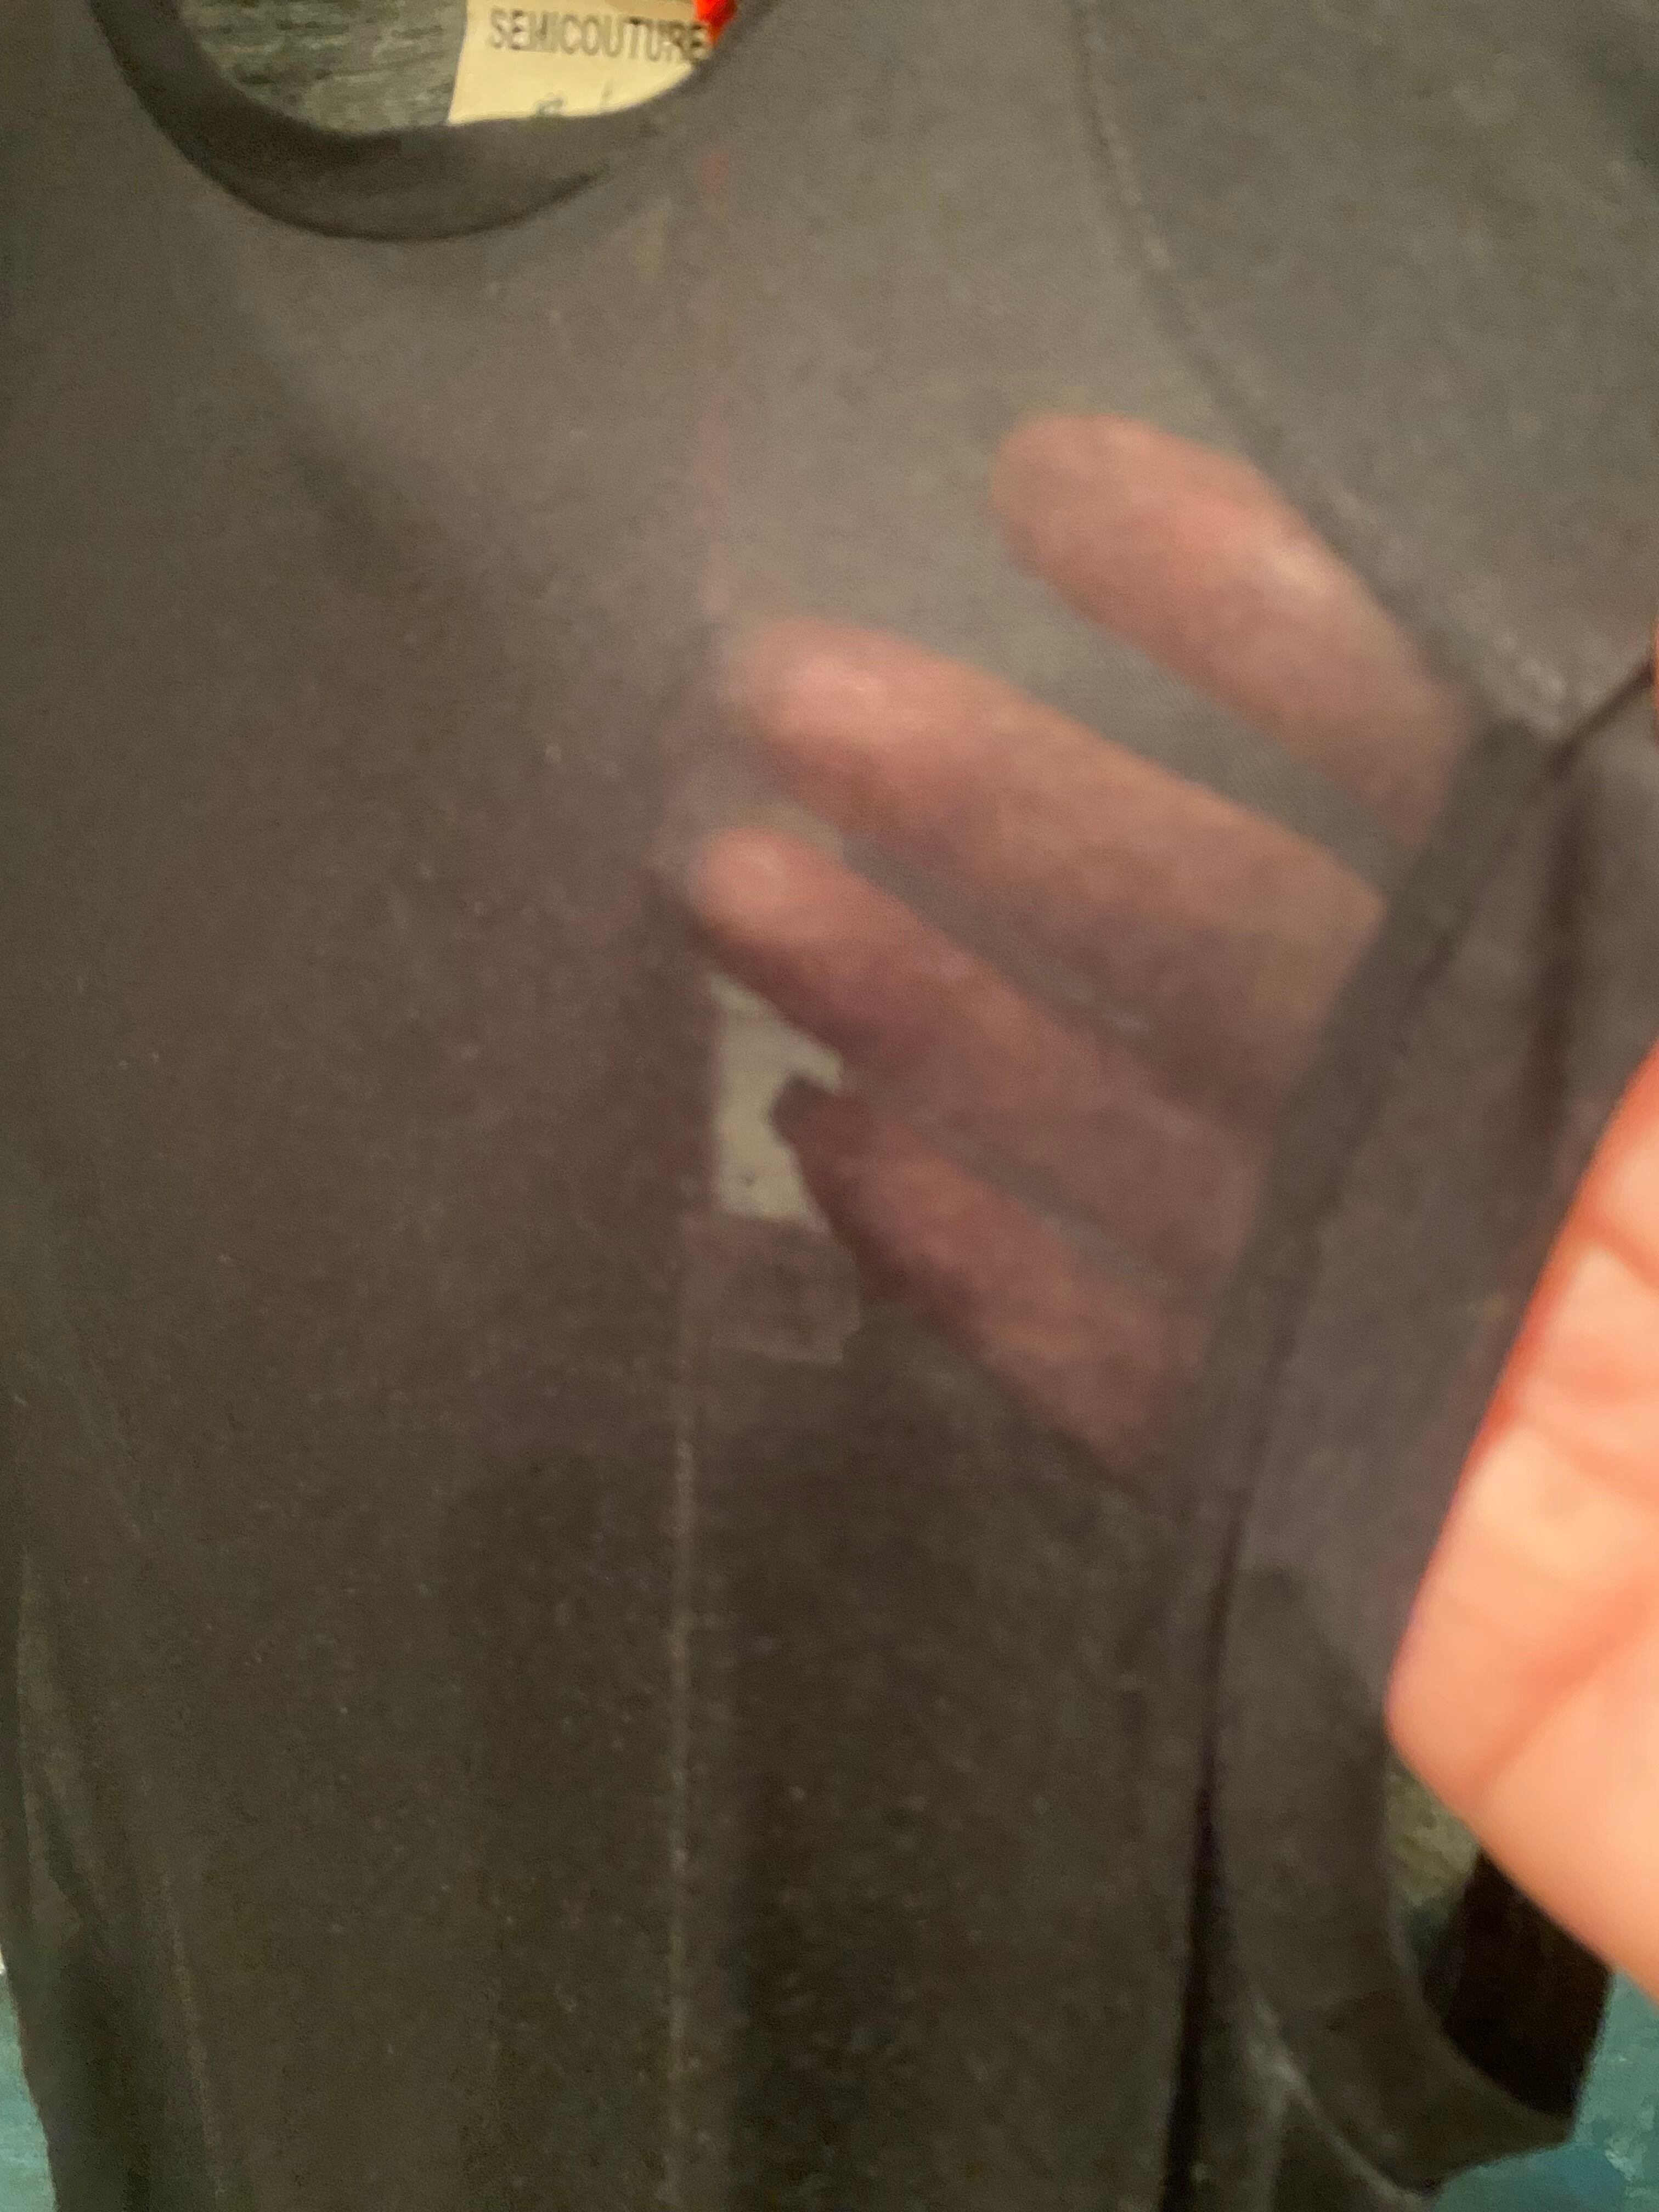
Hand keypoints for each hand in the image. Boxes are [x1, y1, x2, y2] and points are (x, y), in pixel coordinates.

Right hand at [688, 415, 1658, 2007]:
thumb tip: (1586, 599)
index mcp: (1656, 991)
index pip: (1440, 753)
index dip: (1248, 606)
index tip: (1045, 486)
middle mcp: (1536, 1142)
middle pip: (1235, 940)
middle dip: (1005, 800)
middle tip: (784, 687)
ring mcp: (1435, 1350)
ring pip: (1148, 1150)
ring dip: (935, 1010)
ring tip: (733, 883)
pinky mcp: (1363, 1558)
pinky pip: (1144, 1399)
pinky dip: (989, 1285)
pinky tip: (831, 1156)